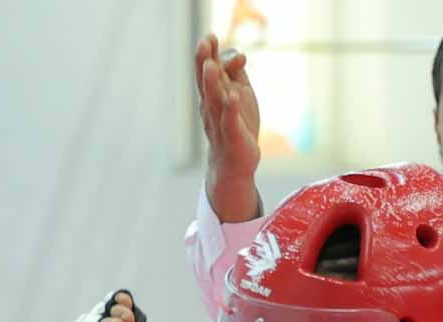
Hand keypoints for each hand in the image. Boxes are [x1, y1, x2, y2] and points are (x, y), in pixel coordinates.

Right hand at [194, 33, 262, 221]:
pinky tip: (233, 98)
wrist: (233, 165)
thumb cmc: (235, 126)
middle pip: (206, 83)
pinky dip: (231, 110)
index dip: (207, 54)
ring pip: (215, 101)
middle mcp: (211, 109)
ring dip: (213, 84)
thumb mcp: (238, 92)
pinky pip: (230, 123)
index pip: (207, 71)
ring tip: (212, 66)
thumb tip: (238, 54)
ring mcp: (220, 123)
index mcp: (212, 96)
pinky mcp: (233, 138)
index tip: (210, 36)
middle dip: (204, 63)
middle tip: (203, 43)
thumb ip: (236, 71)